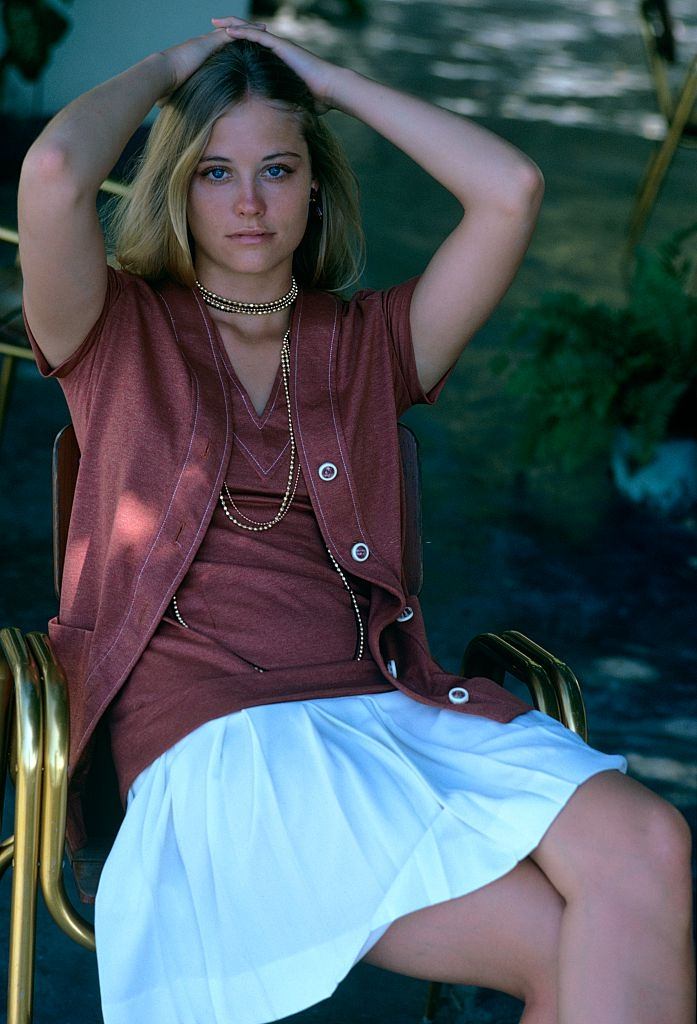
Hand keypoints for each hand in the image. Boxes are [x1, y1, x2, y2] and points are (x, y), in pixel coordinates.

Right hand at [157, 22, 265, 102]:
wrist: (160, 75)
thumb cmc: (164, 86)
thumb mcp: (176, 93)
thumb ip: (177, 98)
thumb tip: (167, 111)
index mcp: (196, 55)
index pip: (215, 47)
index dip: (228, 45)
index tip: (239, 46)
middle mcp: (202, 44)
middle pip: (227, 34)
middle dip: (242, 32)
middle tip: (257, 30)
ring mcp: (206, 42)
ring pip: (232, 31)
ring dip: (248, 28)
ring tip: (263, 27)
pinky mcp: (209, 43)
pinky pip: (232, 34)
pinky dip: (245, 31)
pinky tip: (258, 31)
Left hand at [211, 15, 344, 113]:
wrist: (329, 88)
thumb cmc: (316, 98)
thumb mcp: (292, 100)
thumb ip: (281, 103)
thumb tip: (274, 122)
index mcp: (276, 58)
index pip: (253, 46)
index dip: (237, 42)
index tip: (221, 42)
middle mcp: (276, 48)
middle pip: (248, 33)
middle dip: (229, 28)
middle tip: (213, 24)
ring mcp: (279, 45)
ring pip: (250, 31)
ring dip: (232, 25)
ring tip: (215, 23)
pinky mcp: (282, 46)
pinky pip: (258, 37)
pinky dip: (242, 32)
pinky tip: (228, 31)